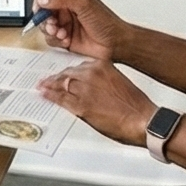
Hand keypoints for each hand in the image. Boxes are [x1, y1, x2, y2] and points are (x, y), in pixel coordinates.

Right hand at [30, 0, 128, 60]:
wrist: (115, 43)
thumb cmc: (107, 22)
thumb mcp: (85, 4)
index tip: (40, 8)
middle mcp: (67, 8)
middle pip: (43, 10)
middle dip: (45, 18)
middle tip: (52, 24)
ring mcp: (65, 23)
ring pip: (45, 25)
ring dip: (50, 30)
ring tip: (61, 33)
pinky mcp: (65, 37)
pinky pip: (51, 39)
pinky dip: (56, 40)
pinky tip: (66, 40)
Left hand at [36, 57, 153, 145]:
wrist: (143, 120)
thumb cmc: (135, 105)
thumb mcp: (118, 83)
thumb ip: (101, 81)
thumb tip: (90, 88)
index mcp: (102, 65)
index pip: (78, 66)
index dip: (68, 72)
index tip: (63, 74)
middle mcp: (91, 73)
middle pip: (67, 74)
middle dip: (56, 78)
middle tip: (47, 81)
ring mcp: (85, 89)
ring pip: (61, 84)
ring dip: (49, 86)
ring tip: (42, 87)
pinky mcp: (81, 105)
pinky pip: (60, 98)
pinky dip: (50, 96)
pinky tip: (44, 95)